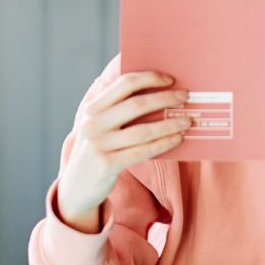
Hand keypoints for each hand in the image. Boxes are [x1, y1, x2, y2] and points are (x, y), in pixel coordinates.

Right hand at [57, 71, 190, 231]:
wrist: (77, 187)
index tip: (170, 79)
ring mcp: (98, 144)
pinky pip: (143, 151)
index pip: (124, 83)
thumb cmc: (99, 150)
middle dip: (165, 98)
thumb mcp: (100, 126)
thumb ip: (119, 110)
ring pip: (143, 130)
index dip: (150, 78)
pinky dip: (163, 144)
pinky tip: (177, 139)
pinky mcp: (107, 164)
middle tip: (185, 97)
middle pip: (136, 105)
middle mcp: (93, 123)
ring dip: (170, 124)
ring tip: (187, 120)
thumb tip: (160, 93)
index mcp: (93, 108)